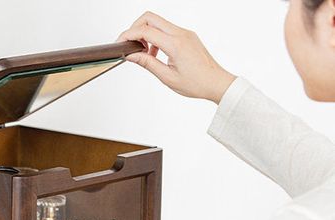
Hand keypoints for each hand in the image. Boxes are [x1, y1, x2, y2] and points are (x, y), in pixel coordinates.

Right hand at [117, 11, 235, 103]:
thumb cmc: (196, 83)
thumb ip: (148, 63)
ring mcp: (185, 33)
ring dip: (146, 34)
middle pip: (150, 18)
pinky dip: (156, 38)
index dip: (129, 35)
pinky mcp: (186, 36)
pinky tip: (155, 54)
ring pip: (158, 22)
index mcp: (175, 44)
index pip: (146, 31)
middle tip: (129, 44)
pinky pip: (167, 30)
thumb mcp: (167, 77)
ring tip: (144, 54)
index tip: (120, 42)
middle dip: (135, 28)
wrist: (216, 83)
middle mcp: (181, 33)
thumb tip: (131, 56)